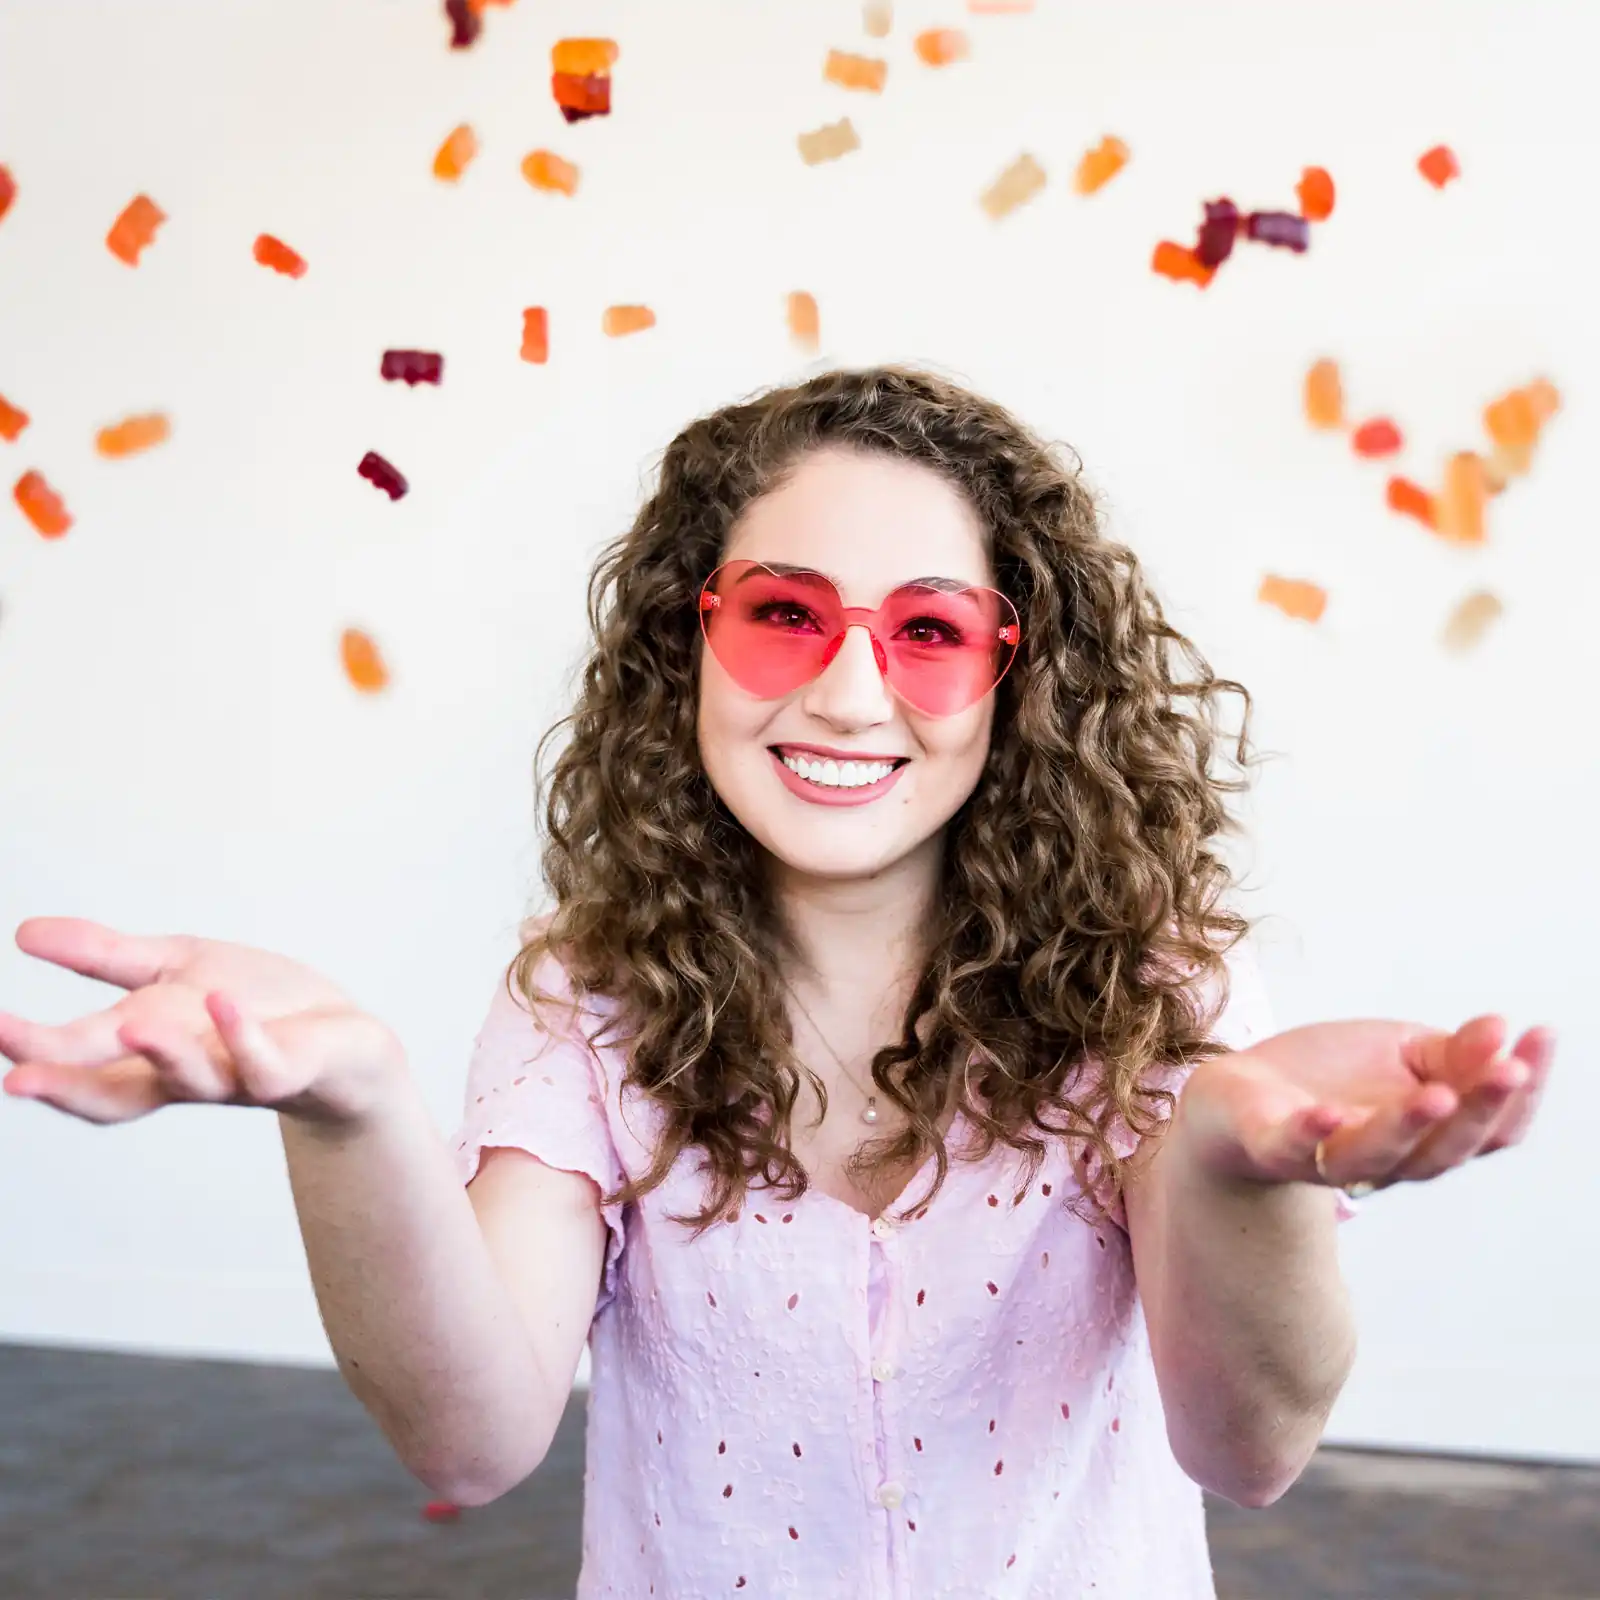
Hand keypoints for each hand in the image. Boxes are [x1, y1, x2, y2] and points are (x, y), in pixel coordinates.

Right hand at [0, 917, 404, 1127]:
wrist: (343, 1035)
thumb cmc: (254, 1005)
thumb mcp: (172, 971)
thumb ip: (105, 958)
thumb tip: (23, 933)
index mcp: (148, 1058)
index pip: (79, 1067)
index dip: (36, 1057)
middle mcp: (185, 1076)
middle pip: (116, 1094)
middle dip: (64, 1082)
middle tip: (16, 1070)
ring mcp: (236, 1078)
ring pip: (191, 1081)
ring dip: (160, 1053)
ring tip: (129, 1022)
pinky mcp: (288, 1070)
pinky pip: (262, 1064)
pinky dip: (241, 1037)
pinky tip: (220, 1003)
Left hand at [1173, 1015, 1555, 1192]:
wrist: (1237, 1097)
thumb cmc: (1329, 1078)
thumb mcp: (1399, 1053)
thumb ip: (1451, 1053)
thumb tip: (1500, 1030)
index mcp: (1428, 1136)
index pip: (1490, 1126)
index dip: (1521, 1089)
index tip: (1542, 1034)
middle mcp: (1388, 1157)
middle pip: (1445, 1149)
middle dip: (1482, 1108)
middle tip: (1510, 1067)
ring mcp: (1328, 1156)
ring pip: (1378, 1155)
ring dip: (1410, 1127)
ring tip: (1439, 1095)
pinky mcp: (1273, 1146)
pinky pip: (1295, 1148)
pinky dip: (1311, 1133)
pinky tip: (1326, 1114)